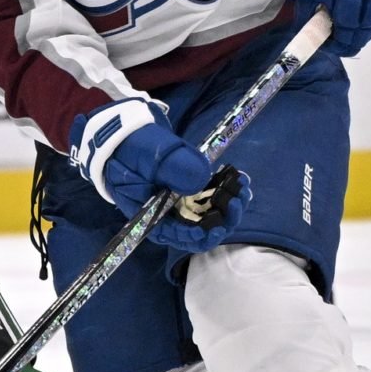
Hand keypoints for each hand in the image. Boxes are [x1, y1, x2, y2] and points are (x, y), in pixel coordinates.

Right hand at [69, 99, 249, 252]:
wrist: (127, 134)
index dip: (200, 235)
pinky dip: (227, 194)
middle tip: (237, 199)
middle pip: (199, 233)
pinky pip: (212, 202)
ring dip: (230, 208)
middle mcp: (167, 218)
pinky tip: (239, 180)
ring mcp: (180, 206)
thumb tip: (200, 180)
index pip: (177, 237)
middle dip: (222, 220)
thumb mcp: (149, 155)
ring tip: (242, 186)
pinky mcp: (190, 194)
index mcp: (150, 217)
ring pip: (210, 218)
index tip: (217, 223)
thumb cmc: (131, 147)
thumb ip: (172, 167)